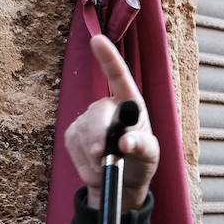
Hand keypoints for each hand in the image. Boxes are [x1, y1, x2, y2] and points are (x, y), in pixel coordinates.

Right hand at [62, 35, 159, 210]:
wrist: (121, 183)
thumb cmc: (141, 163)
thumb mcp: (150, 156)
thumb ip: (141, 147)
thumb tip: (125, 141)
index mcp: (131, 105)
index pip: (119, 77)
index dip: (108, 58)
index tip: (97, 40)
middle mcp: (108, 107)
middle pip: (96, 114)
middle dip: (97, 136)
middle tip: (103, 156)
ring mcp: (88, 120)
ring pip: (83, 134)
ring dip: (94, 157)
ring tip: (109, 168)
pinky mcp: (73, 134)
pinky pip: (73, 145)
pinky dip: (84, 163)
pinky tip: (96, 168)